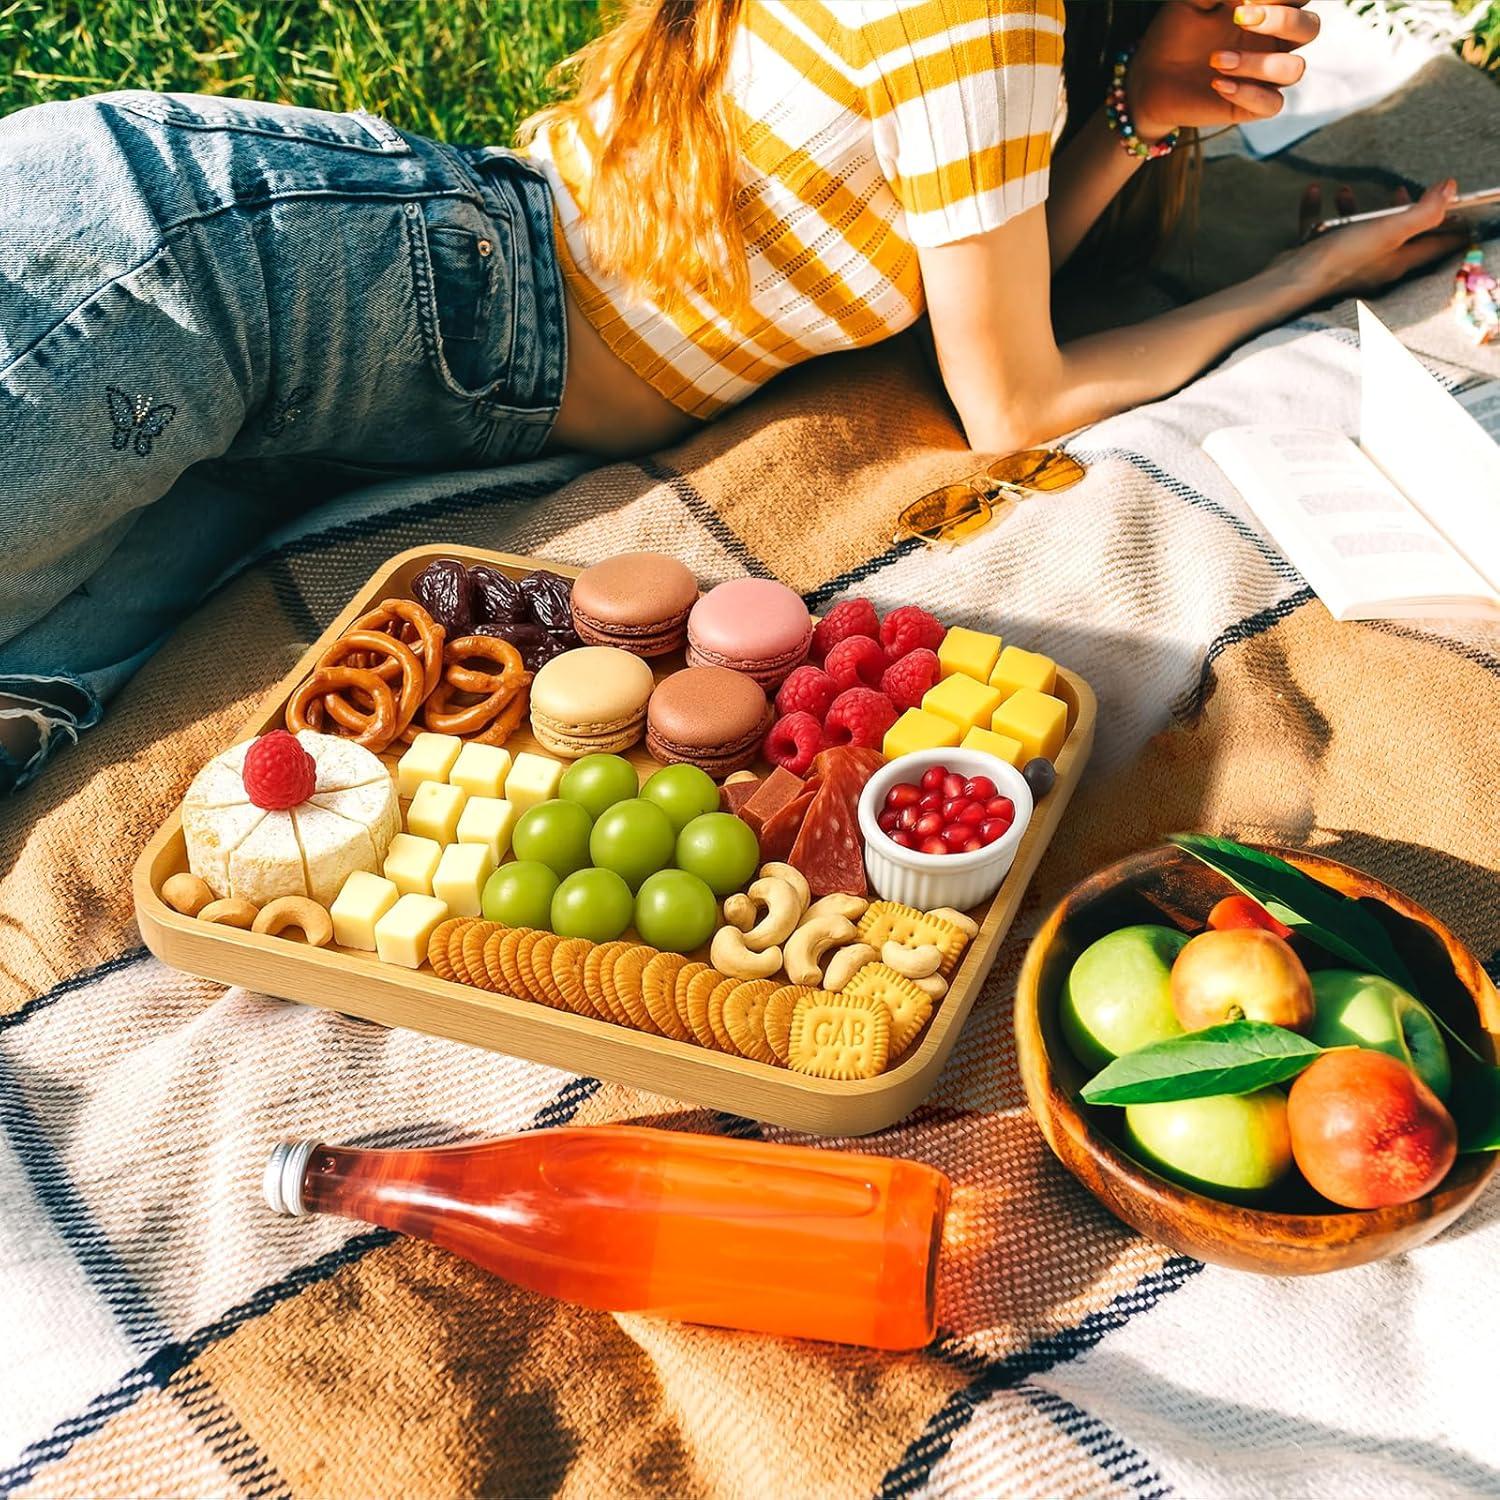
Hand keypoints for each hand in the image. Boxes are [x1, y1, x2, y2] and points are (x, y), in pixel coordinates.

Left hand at [1130, 1, 1319, 139]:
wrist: (1150, 76)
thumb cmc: (1175, 32)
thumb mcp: (1192, 2)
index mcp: (1270, 10)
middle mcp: (1276, 42)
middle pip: (1310, 28)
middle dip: (1282, 20)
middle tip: (1240, 18)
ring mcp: (1266, 76)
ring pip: (1294, 69)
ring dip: (1258, 63)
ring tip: (1216, 60)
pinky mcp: (1252, 106)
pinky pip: (1272, 104)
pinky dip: (1248, 93)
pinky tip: (1218, 85)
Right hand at [1278, 180, 1465, 298]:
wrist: (1291, 282)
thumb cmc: (1341, 259)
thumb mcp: (1389, 231)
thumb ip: (1424, 211)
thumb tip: (1451, 188)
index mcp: (1396, 261)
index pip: (1435, 245)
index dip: (1451, 228)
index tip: (1460, 211)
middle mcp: (1374, 265)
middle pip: (1397, 238)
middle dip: (1401, 213)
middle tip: (1404, 193)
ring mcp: (1345, 264)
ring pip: (1356, 232)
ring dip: (1354, 208)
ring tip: (1347, 190)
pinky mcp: (1318, 259)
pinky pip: (1320, 230)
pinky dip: (1318, 211)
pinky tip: (1314, 192)